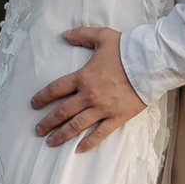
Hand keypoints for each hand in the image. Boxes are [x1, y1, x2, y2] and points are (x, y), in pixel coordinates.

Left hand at [31, 25, 148, 153]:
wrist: (150, 63)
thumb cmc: (127, 49)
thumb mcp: (102, 36)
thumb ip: (81, 34)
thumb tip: (65, 34)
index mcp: (83, 77)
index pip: (56, 89)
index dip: (42, 97)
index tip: (34, 104)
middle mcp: (89, 95)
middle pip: (62, 111)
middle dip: (48, 122)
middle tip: (38, 130)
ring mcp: (102, 108)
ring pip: (77, 125)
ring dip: (62, 135)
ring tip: (51, 142)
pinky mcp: (116, 117)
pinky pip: (100, 134)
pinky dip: (88, 143)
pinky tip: (78, 150)